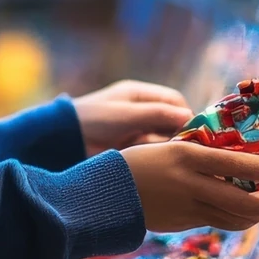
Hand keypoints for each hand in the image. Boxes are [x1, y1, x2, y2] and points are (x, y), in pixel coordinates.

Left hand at [73, 80, 193, 155]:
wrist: (62, 141)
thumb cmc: (93, 119)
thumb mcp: (127, 115)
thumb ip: (157, 114)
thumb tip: (190, 117)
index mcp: (139, 94)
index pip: (174, 100)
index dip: (186, 114)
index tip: (196, 131)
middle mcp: (140, 111)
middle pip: (171, 120)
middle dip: (180, 133)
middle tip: (188, 149)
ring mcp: (134, 130)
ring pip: (162, 137)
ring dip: (168, 146)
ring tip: (173, 158)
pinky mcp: (129, 148)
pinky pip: (150, 150)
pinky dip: (156, 156)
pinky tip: (159, 164)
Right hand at [121, 142, 258, 232]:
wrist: (104, 197)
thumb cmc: (135, 163)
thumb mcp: (170, 148)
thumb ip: (201, 155)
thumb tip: (238, 155)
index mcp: (187, 157)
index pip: (239, 166)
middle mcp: (192, 186)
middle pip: (248, 203)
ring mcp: (190, 210)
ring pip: (240, 218)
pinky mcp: (187, 224)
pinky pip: (224, 221)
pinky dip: (245, 215)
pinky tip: (254, 205)